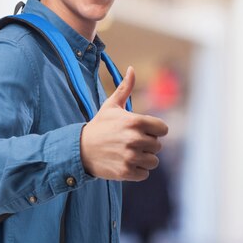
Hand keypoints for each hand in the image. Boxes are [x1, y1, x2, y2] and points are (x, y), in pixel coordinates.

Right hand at [80, 66, 168, 180]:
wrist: (79, 149)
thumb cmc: (99, 126)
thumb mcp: (111, 106)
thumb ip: (125, 88)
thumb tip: (132, 68)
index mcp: (135, 121)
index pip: (163, 129)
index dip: (154, 130)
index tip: (142, 131)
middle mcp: (135, 139)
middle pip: (158, 146)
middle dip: (147, 145)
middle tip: (130, 143)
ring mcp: (130, 156)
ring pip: (153, 161)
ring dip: (144, 159)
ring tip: (129, 154)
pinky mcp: (126, 172)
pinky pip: (144, 174)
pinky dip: (137, 171)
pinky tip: (125, 164)